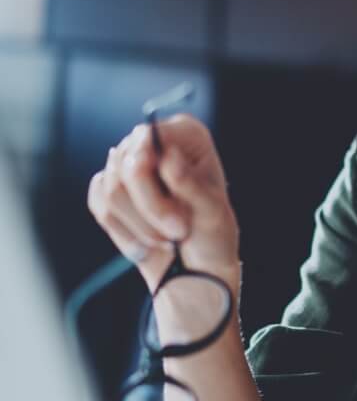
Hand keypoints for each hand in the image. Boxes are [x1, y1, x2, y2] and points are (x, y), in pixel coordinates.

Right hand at [87, 115, 239, 291]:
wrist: (196, 266)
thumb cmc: (212, 234)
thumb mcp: (211, 212)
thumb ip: (190, 183)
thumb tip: (168, 156)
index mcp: (187, 134)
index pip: (149, 137)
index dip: (151, 171)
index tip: (167, 200)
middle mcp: (154, 142)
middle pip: (127, 166)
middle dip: (151, 208)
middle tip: (177, 232)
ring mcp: (128, 164)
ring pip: (111, 189)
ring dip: (140, 224)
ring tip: (168, 239)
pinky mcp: (110, 188)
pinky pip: (100, 205)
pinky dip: (124, 231)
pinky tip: (147, 243)